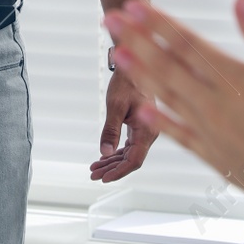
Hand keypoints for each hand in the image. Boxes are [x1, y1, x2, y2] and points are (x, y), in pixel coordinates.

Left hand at [89, 67, 156, 181]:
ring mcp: (145, 131)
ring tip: (94, 168)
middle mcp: (150, 133)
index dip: (119, 172)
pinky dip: (116, 152)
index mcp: (148, 130)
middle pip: (131, 160)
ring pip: (129, 154)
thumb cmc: (126, 83)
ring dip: (112, 162)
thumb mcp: (115, 106)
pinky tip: (103, 157)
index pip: (134, 161)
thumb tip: (104, 152)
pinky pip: (129, 146)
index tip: (103, 178)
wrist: (133, 65)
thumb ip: (110, 130)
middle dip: (111, 169)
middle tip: (93, 175)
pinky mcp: (140, 127)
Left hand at [105, 0, 243, 243]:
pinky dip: (158, 121)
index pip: (189, 44)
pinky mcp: (216, 159)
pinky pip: (178, 135)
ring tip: (117, 53)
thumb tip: (242, 1)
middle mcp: (218, 108)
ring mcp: (213, 135)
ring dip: (140, 72)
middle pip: (168, 66)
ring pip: (167, 97)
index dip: (159, 22)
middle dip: (136, 39)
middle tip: (109, 19)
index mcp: (240, 83)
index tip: (134, 4)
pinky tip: (142, 110)